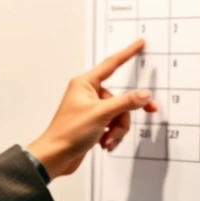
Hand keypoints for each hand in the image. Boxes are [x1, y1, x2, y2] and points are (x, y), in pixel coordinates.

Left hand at [27, 39, 157, 179]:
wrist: (56, 156)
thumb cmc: (67, 133)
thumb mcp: (101, 114)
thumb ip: (125, 102)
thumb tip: (144, 95)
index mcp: (85, 84)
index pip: (111, 64)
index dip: (127, 53)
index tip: (139, 44)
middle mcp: (88, 94)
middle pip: (120, 99)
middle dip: (121, 118)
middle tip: (117, 129)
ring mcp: (92, 109)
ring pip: (119, 114)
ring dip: (116, 130)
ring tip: (105, 139)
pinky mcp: (94, 123)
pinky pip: (114, 125)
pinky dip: (112, 135)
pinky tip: (103, 143)